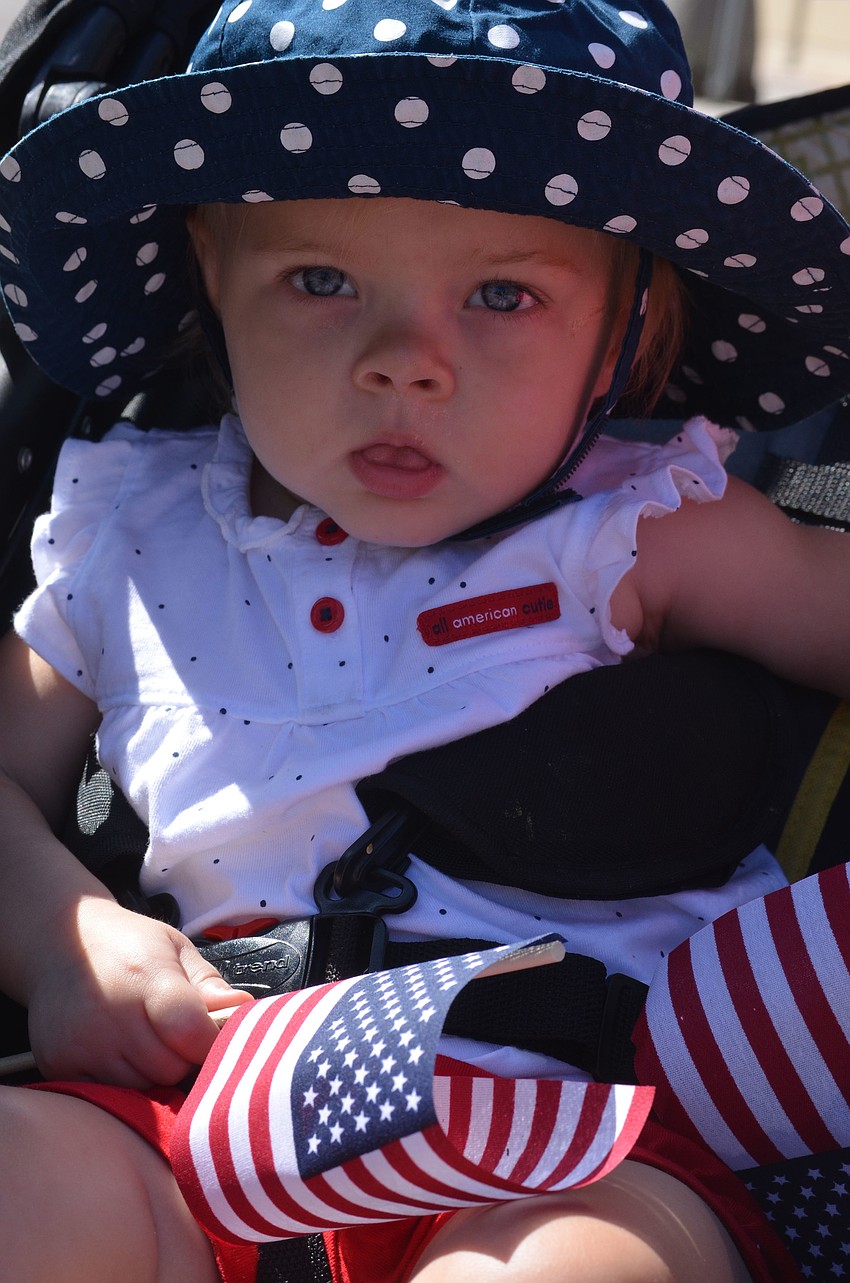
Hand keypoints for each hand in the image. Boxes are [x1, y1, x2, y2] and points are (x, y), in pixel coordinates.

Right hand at [26, 897, 252, 1086]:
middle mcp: (110, 1015)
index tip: (216, 1034)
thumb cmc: (128, 944)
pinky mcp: (59, 1065)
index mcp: (146, 978)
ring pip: (142, 1088)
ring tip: (147, 1039)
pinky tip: (121, 1051)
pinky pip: (109, 1093)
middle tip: (177, 1034)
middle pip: (170, 1069)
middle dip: (184, 1058)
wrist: (61, 941)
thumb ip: (209, 983)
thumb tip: (243, 1009)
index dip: (212, 1041)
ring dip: (154, 1073)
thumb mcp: (175, 948)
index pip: (191, 1033)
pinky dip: (124, 1080)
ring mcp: (81, 1044)